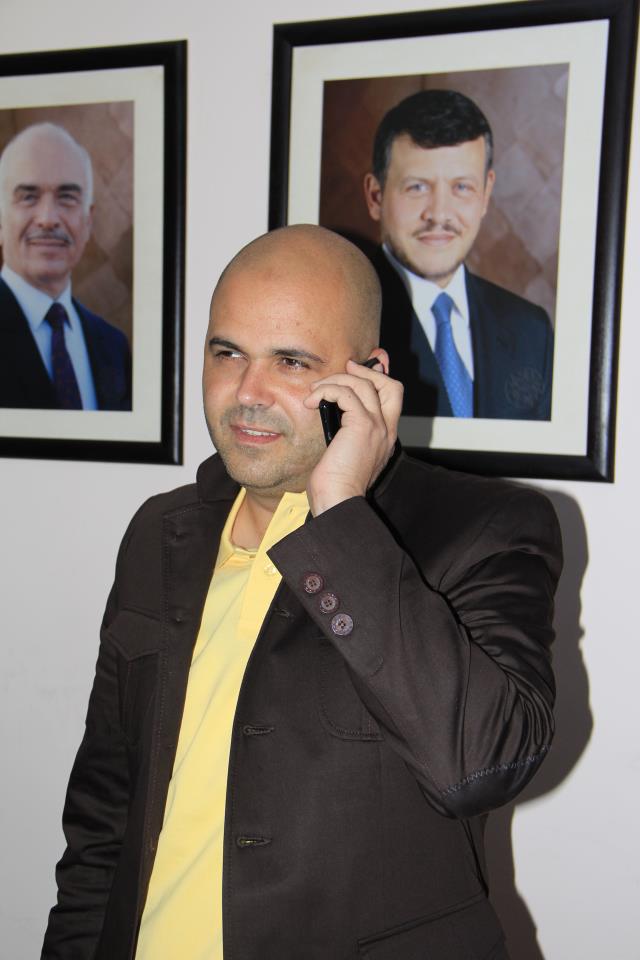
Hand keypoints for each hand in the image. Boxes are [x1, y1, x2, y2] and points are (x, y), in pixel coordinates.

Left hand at [304, 356, 402, 514]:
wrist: (338, 501)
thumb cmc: (336, 486)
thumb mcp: (344, 454)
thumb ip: (345, 434)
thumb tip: (329, 412)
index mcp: (385, 438)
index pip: (393, 398)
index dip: (379, 378)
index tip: (358, 369)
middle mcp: (387, 430)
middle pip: (391, 385)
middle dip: (368, 371)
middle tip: (344, 369)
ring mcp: (377, 427)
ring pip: (364, 384)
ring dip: (336, 380)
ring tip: (315, 391)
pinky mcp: (362, 425)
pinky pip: (346, 393)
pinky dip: (327, 390)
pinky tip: (311, 400)